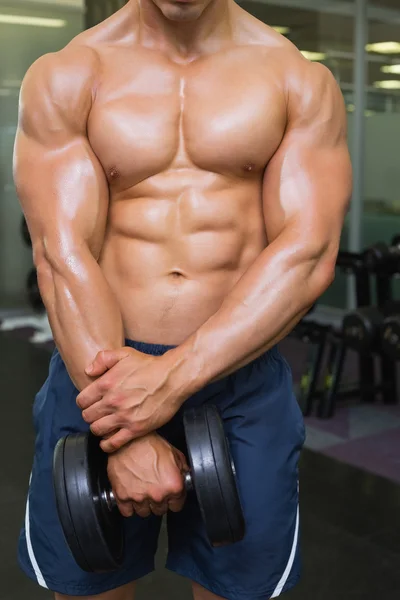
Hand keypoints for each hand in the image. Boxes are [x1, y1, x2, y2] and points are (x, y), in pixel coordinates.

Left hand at [77, 346, 193, 451]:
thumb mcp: (125, 353)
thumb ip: (103, 359)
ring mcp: (123, 417)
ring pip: (97, 430)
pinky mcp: (135, 429)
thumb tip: (88, 371)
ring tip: (105, 424)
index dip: (85, 402)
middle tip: (99, 413)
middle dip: (91, 415)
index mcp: (106, 384)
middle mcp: (112, 401)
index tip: (92, 402)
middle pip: (87, 416)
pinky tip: (109, 439)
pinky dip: (107, 444)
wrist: (172, 378)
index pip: (81, 401)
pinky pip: (113, 443)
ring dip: (98, 428)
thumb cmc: (149, 365)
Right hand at [107, 433, 188, 517]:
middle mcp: (157, 495)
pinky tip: (131, 494)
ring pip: (144, 512)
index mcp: (173, 485)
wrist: (129, 439)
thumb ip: (182, 469)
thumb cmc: (150, 444)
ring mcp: (139, 497)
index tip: (169, 494)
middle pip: (160, 510)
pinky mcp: (122, 496)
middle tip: (154, 488)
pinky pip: (127, 512)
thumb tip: (185, 478)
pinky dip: (128, 506)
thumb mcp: (174, 453)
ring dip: (144, 504)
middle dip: (158, 501)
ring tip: (142, 490)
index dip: (173, 499)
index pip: (177, 506)